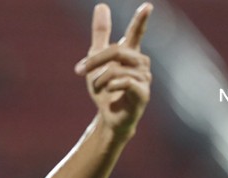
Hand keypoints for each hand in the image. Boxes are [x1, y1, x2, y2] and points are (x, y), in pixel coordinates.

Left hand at [74, 3, 152, 138]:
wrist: (108, 117)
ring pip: (116, 68)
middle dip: (94, 61)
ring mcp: (144, 78)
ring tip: (99, 89)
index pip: (136, 33)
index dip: (141, 20)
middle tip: (79, 70)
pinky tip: (109, 92)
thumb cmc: (105, 89)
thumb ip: (100, 33)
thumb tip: (101, 5)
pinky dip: (110, 86)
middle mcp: (141, 64)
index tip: (148, 6)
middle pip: (115, 51)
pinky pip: (124, 82)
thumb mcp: (96, 59)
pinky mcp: (143, 93)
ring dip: (100, 80)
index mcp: (130, 54)